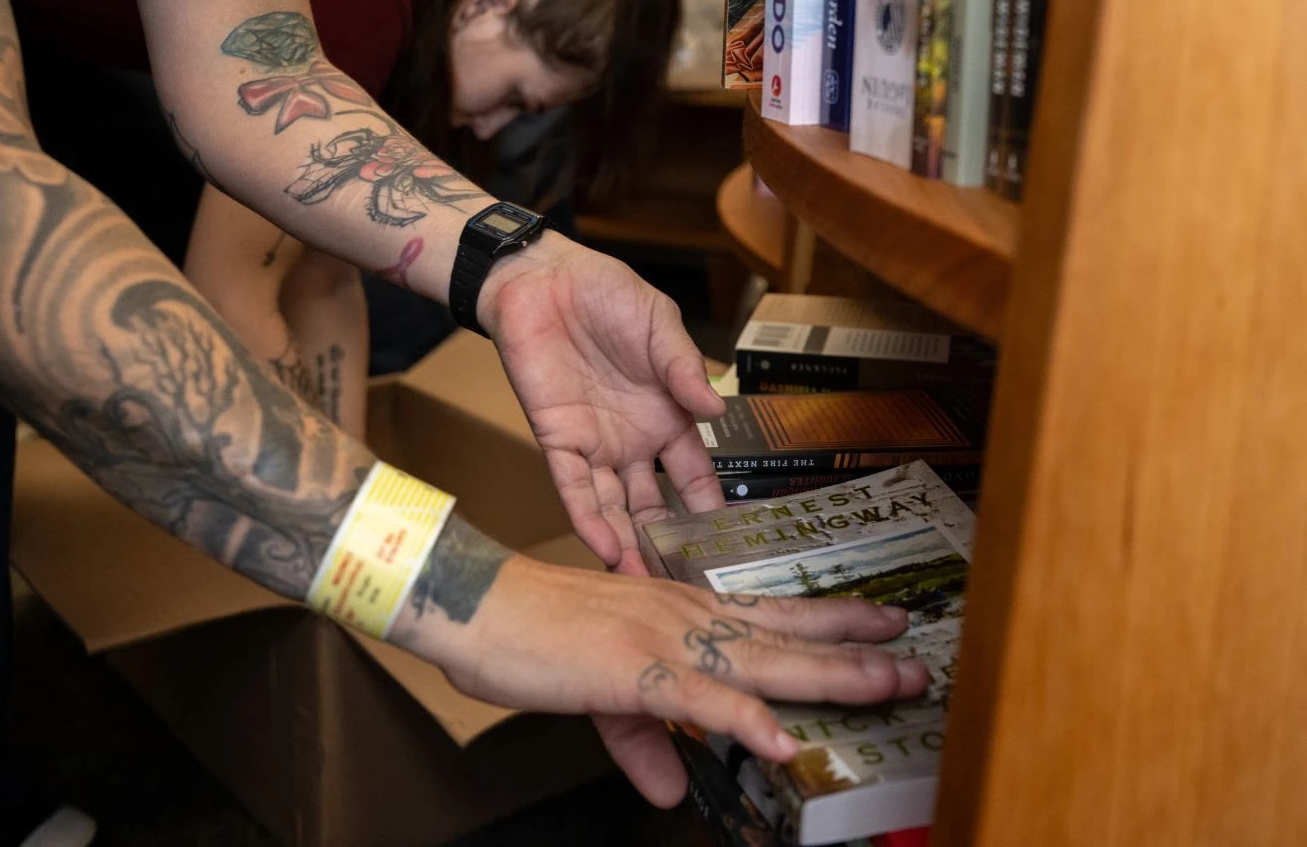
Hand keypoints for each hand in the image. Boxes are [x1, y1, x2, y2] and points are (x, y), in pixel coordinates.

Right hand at [413, 556, 928, 807]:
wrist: (477, 605)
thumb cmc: (532, 634)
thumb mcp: (599, 692)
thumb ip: (642, 740)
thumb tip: (674, 786)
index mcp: (678, 617)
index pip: (770, 618)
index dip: (830, 624)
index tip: (883, 624)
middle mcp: (684, 619)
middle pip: (785, 636)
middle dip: (855, 652)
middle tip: (915, 659)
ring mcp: (664, 638)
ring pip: (762, 658)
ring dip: (828, 674)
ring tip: (886, 683)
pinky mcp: (632, 668)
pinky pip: (698, 696)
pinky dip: (741, 716)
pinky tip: (779, 737)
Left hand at [480, 233, 727, 574]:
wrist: (542, 279)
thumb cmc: (606, 294)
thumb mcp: (660, 325)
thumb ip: (684, 368)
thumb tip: (716, 408)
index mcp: (667, 416)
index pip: (694, 477)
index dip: (709, 511)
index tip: (729, 551)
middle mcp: (633, 441)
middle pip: (654, 506)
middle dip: (668, 546)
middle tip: (687, 590)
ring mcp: (594, 445)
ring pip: (614, 508)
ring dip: (629, 545)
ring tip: (647, 587)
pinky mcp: (556, 439)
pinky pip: (573, 487)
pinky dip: (589, 517)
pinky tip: (607, 548)